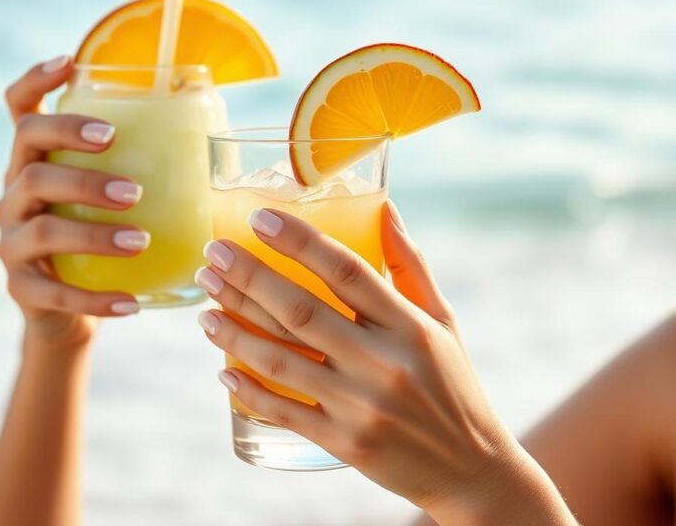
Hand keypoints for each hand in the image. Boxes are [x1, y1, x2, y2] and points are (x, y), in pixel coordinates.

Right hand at [0, 55, 145, 345]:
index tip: (70, 64)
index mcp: (34, 161)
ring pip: (43, 228)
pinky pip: (56, 293)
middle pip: (31, 162)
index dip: (36, 81)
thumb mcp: (108, 202)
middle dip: (83, 168)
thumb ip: (141, 169)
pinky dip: (96, 299)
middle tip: (135, 188)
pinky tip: (132, 302)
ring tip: (142, 241)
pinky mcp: (21, 289)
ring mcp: (12, 242)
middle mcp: (13, 194)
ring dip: (94, 233)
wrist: (63, 313)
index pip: (20, 109)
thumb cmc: (99, 243)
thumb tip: (220, 137)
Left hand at [195, 202, 573, 524]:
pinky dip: (248, 389)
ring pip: (281, 361)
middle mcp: (385, 364)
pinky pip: (284, 410)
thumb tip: (383, 206)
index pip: (347, 270)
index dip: (299, 241)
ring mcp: (362, 407)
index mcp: (410, 327)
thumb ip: (410, 265)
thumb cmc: (453, 385)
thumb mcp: (442, 321)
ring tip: (205, 306)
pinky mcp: (345, 443)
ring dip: (234, 330)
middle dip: (248, 279)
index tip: (259, 219)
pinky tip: (221, 367)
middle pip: (301, 311)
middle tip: (213, 256)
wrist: (470, 469)